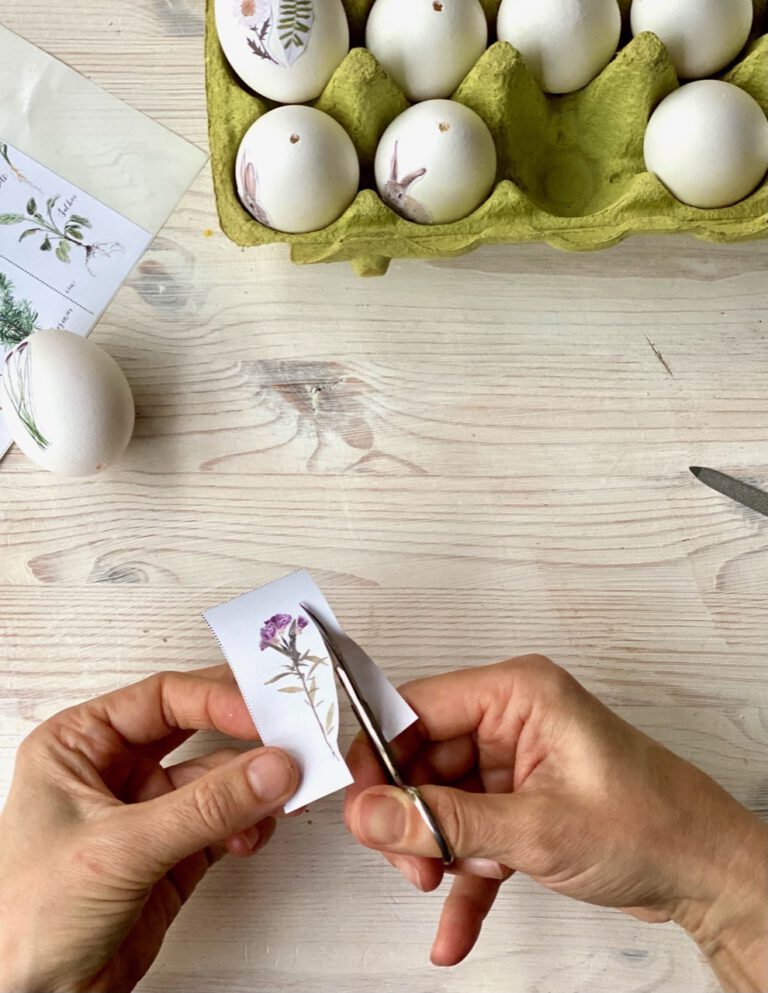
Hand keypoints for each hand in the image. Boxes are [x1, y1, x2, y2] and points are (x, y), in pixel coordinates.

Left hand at [0, 665, 298, 992]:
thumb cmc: (26, 921)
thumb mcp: (118, 849)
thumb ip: (203, 808)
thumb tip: (269, 769)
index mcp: (79, 745)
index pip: (162, 698)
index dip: (215, 699)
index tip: (262, 712)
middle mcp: (114, 770)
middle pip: (196, 729)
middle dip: (243, 736)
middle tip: (288, 734)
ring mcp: (147, 812)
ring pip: (218, 778)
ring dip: (252, 787)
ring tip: (278, 794)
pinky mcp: (174, 853)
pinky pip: (226, 820)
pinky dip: (249, 823)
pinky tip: (253, 832)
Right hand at [344, 655, 767, 989]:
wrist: (706, 872)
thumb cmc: (648, 825)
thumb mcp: (534, 828)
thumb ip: (443, 821)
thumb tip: (371, 811)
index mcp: (516, 693)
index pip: (416, 707)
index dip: (378, 753)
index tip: (357, 803)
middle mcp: (511, 718)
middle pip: (422, 757)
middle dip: (409, 815)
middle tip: (406, 861)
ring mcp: (516, 762)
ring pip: (441, 799)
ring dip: (435, 849)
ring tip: (440, 886)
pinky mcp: (522, 802)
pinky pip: (471, 832)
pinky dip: (461, 879)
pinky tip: (451, 928)